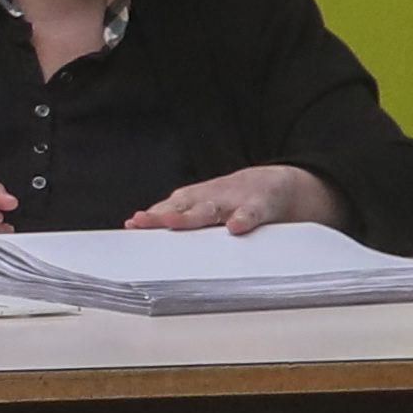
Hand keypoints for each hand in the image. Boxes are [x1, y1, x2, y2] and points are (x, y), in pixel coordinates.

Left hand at [126, 164, 340, 237]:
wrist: (280, 184)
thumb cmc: (235, 200)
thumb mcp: (204, 204)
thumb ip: (177, 215)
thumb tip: (137, 226)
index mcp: (197, 201)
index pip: (170, 208)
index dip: (152, 217)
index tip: (133, 225)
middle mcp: (211, 199)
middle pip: (183, 208)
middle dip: (163, 216)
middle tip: (143, 222)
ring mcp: (235, 201)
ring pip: (211, 209)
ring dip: (192, 215)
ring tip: (174, 221)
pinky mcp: (261, 206)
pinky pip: (252, 213)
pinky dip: (243, 219)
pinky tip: (235, 227)